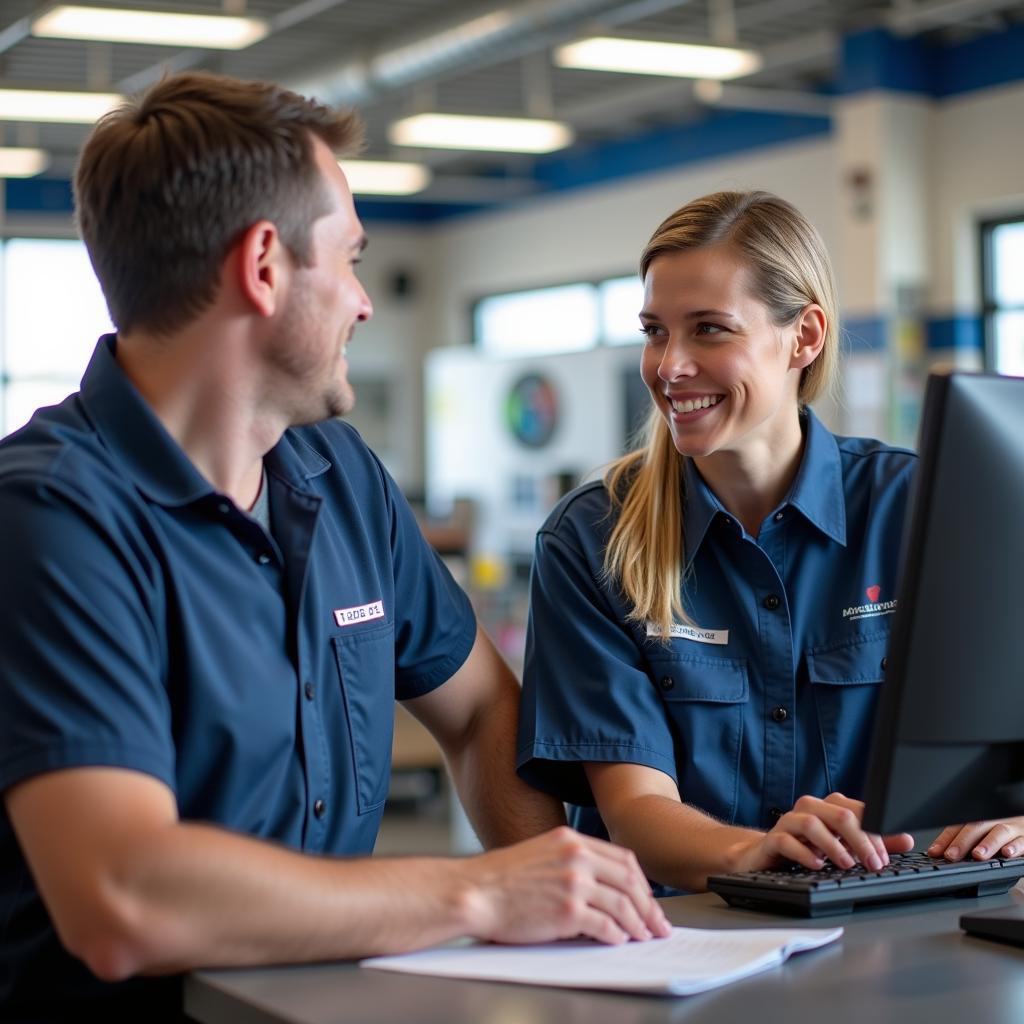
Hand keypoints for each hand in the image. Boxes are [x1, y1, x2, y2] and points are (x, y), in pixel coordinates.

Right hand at [463, 826, 671, 945]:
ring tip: (643, 936)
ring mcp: (573, 883)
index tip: (648, 899)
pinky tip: (619, 940)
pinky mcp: (567, 911)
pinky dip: (617, 935)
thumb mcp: (542, 854)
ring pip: (622, 904)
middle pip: (629, 881)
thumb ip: (572, 861)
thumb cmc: (501, 878)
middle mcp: (576, 856)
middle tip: (657, 924)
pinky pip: (605, 925)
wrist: (475, 891)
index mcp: (571, 839)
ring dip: (638, 924)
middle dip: (648, 906)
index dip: (641, 883)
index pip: (622, 859)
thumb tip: (602, 887)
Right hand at [727, 792, 913, 873]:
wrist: (764, 855)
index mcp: (827, 806)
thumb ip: (873, 842)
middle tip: (873, 864)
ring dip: (833, 845)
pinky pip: (786, 841)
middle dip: (860, 840)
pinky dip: (804, 853)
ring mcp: (788, 822)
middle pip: (837, 814)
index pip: (855, 811)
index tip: (885, 856)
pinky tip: (817, 865)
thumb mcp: (843, 845)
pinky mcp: (772, 839)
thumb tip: (905, 839)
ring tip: (847, 865)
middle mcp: (808, 808)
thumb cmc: (806, 848)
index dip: (873, 832)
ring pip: (811, 823)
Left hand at [928, 817, 1023, 861]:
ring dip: (987, 844)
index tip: (934, 852)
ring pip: (998, 832)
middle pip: (975, 827)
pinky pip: (1022, 841)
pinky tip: (1007, 854)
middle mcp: (993, 821)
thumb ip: (968, 842)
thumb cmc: (1004, 830)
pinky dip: (1014, 847)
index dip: (945, 839)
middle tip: (951, 855)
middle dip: (962, 842)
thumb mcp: (983, 832)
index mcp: (979, 820)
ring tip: (977, 855)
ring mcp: (1012, 828)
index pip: (957, 827)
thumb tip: (944, 855)